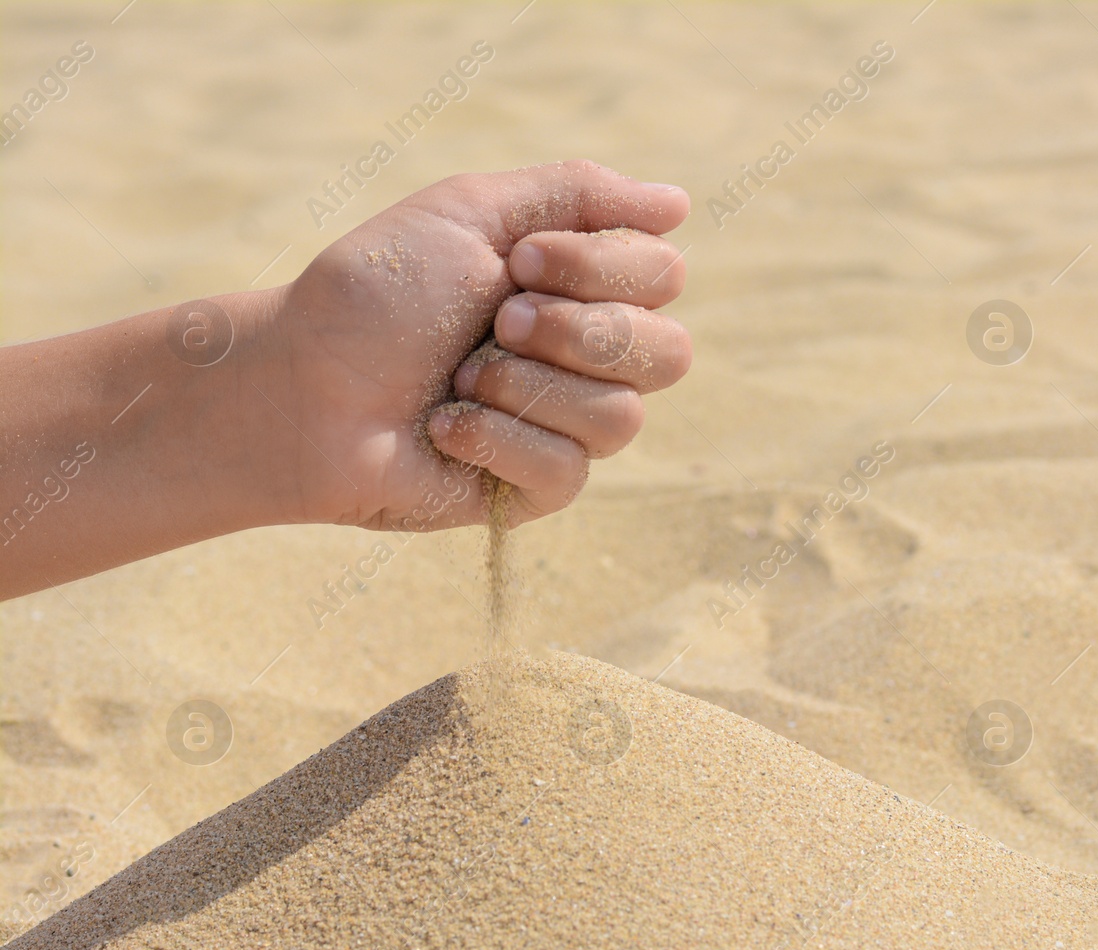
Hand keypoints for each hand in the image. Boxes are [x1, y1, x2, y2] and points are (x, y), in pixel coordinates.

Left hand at [255, 159, 690, 530]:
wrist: (300, 384)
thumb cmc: (376, 294)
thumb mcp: (472, 212)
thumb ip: (577, 194)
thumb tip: (680, 203)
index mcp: (580, 287)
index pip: (664, 275)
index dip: (600, 268)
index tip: (519, 262)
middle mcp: (587, 358)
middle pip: (669, 353)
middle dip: (577, 332)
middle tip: (498, 321)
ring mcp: (566, 426)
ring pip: (621, 417)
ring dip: (525, 386)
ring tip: (458, 379)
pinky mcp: (537, 489)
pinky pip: (567, 469)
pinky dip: (496, 438)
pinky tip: (444, 428)